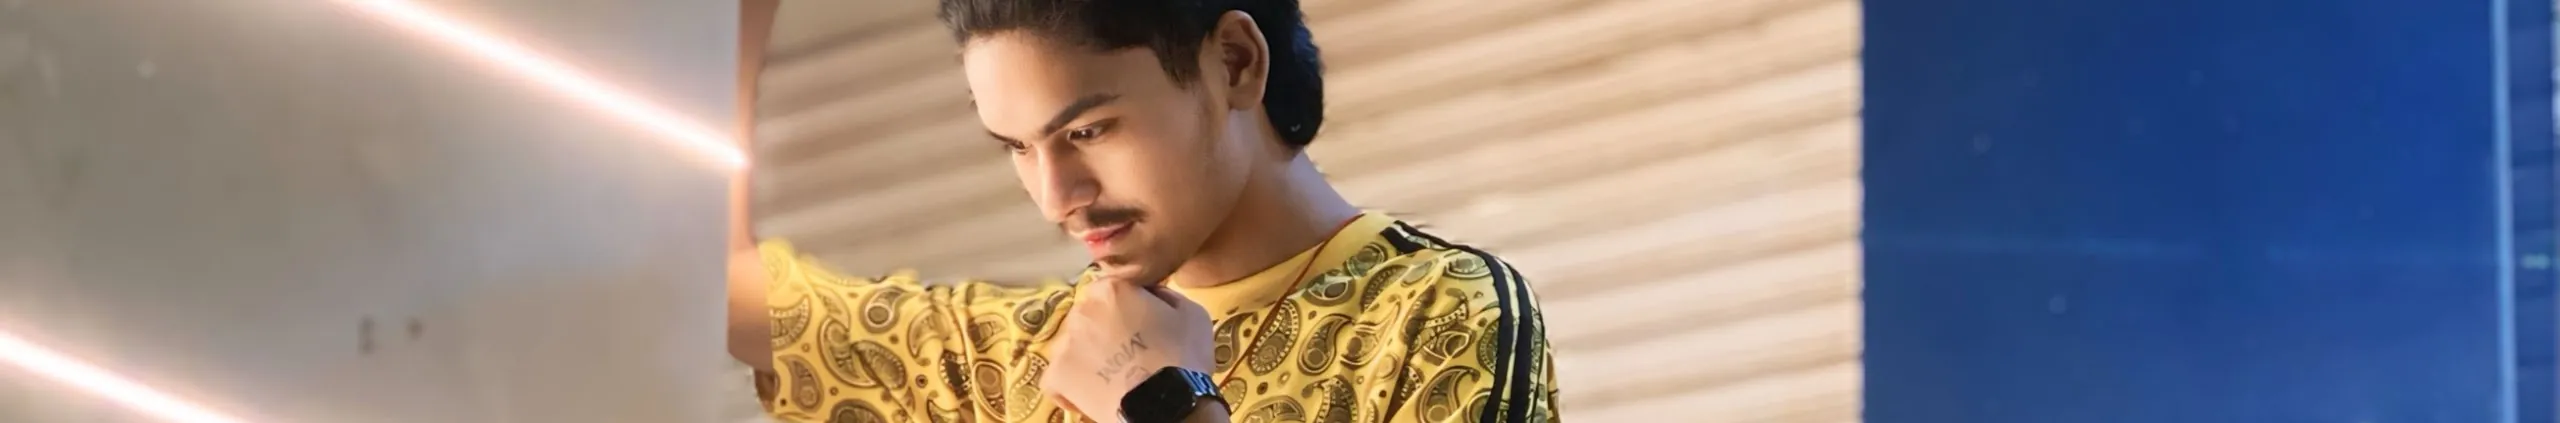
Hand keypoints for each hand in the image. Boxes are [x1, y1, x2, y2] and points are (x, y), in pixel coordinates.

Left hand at [1040, 280, 1216, 419]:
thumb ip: (1164, 295)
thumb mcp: (1191, 312)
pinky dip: (1072, 385)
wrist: (1167, 404)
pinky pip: (1059, 377)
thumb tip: (1151, 295)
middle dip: (1105, 329)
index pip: (1113, 291)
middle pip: (1090, 316)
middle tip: (1127, 352)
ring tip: (1111, 375)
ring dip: (1088, 355)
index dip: (1128, 308)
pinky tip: (1093, 391)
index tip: (1141, 326)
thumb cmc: (1184, 356)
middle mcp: (1081, 310)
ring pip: (1073, 345)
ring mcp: (1064, 344)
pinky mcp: (1055, 376)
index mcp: (1111, 289)